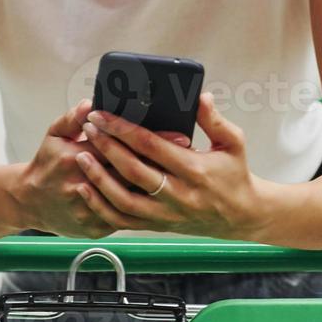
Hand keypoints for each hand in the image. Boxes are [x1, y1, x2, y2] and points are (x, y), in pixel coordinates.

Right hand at [13, 99, 189, 238]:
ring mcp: (89, 210)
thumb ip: (73, 117)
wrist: (29, 201)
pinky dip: (145, 208)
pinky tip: (163, 198)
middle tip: (188, 152)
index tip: (178, 135)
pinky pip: (125, 219)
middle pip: (130, 173)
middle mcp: (83, 185)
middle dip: (162, 162)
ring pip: (132, 199)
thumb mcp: (54, 133)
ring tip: (181, 174)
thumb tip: (90, 103)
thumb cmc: (47, 162)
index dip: (150, 140)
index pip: (120, 146)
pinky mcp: (95, 228)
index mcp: (75, 157)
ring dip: (158, 187)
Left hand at [74, 92, 265, 240]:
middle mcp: (177, 194)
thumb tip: (201, 97)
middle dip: (106, 147)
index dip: (123, 129)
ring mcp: (165, 213)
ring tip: (81, 156)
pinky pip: (123, 220)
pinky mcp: (157, 225)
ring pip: (123, 199)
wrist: (240, 216)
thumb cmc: (234, 174)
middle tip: (88, 128)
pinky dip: (100, 207)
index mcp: (194, 169)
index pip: (151, 146)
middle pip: (133, 170)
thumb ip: (214, 119)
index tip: (103, 115)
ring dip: (98, 178)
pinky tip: (85, 189)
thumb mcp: (233, 142)